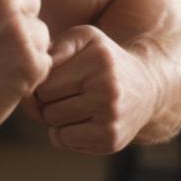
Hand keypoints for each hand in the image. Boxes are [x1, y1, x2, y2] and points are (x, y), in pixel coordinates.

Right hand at [0, 0, 52, 142]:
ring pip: (41, 35)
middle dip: (21, 29)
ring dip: (27, 54)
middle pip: (32, 7)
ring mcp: (15, 30)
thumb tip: (24, 4)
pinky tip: (3, 84)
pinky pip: (45, 62)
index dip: (9, 12)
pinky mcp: (29, 61)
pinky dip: (30, 77)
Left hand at [19, 25, 157, 154]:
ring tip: (74, 105)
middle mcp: (107, 88)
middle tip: (64, 94)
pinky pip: (64, 141)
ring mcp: (111, 117)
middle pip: (46, 105)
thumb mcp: (84, 39)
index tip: (56, 78)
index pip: (44, 82)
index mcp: (98, 59)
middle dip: (47, 101)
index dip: (42, 82)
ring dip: (55, 118)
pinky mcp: (111, 140)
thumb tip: (34, 78)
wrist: (146, 88)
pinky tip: (81, 121)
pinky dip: (64, 133)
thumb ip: (55, 47)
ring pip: (53, 124)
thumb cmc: (104, 60)